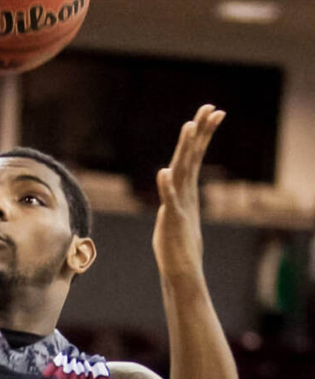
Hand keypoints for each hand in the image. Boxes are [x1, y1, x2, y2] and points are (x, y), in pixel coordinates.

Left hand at [152, 105, 223, 282]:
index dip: (203, 133)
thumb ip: (173, 198)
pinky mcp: (172, 220)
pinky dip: (166, 187)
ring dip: (185, 149)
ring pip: (182, 172)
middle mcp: (184, 193)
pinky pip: (169, 201)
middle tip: (211, 107)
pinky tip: (164, 172)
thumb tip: (172, 185)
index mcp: (185, 189)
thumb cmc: (178, 246)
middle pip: (192, 156)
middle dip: (201, 131)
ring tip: (189, 127)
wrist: (181, 271)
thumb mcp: (175, 214)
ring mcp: (180, 205)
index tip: (214, 111)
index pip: (194, 155)